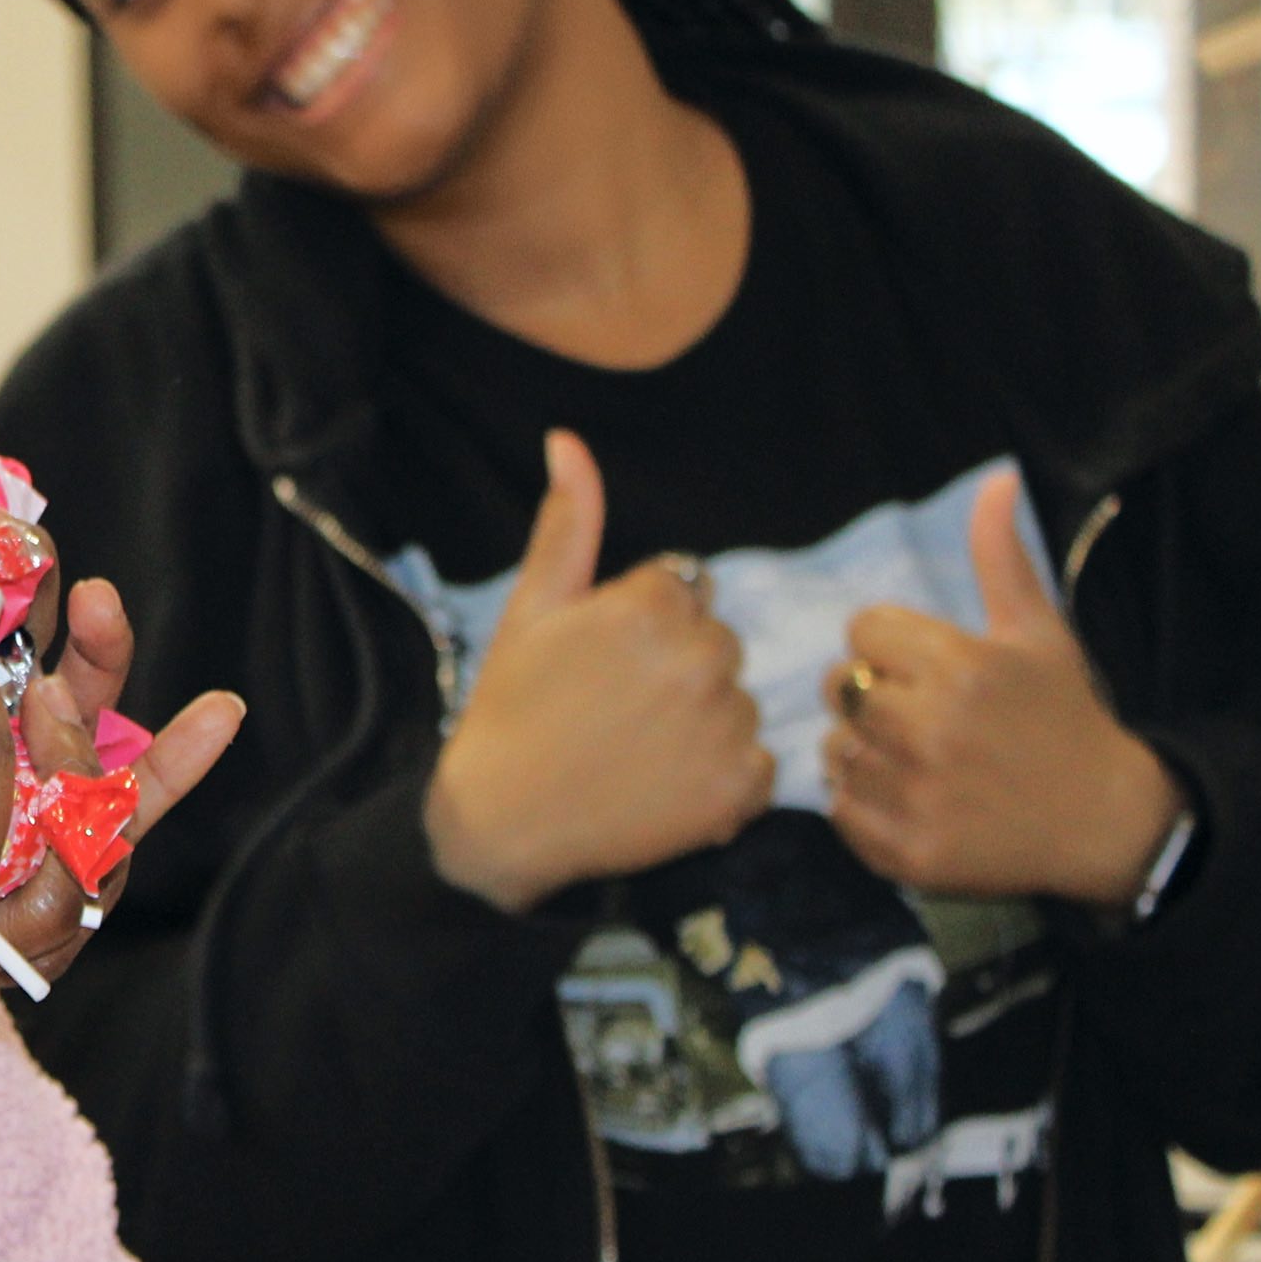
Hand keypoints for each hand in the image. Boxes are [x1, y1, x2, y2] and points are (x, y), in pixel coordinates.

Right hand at [425, 430, 773, 912]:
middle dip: (677, 667)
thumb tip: (567, 439)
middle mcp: (701, 657)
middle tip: (614, 710)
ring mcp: (726, 724)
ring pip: (739, 700)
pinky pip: (758, 763)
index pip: (683, 590)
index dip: (637, 626)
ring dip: (702, 722)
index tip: (596, 666)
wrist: (502, 821)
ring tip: (635, 752)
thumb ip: (567, 522)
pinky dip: (722, 778)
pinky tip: (663, 786)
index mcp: (651, 605)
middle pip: (717, 642)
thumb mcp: (530, 607)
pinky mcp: (743, 786)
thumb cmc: (510, 708)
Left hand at [825, 467, 1182, 904]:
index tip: (932, 668)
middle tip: (925, 715)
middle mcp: (930, 729)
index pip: (863, 629)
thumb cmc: (1065, 718)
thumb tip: (997, 478)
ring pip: (834, 749)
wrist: (1105, 823)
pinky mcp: (903, 850)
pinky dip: (865, 803)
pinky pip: (840, 807)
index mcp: (961, 668)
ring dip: (865, 751)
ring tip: (924, 759)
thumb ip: (1001, 558)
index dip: (893, 645)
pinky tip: (916, 798)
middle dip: (875, 695)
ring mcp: (914, 794)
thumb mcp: (1039, 634)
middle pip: (841, 686)